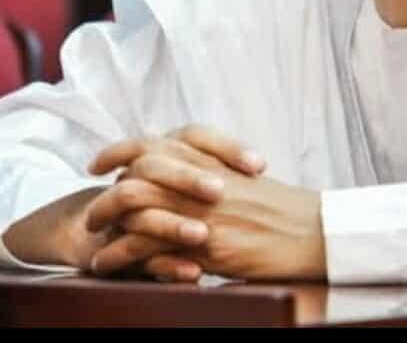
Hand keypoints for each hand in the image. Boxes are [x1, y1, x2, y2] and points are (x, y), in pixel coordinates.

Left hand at [85, 125, 325, 282]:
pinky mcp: (202, 242)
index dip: (119, 150)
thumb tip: (185, 178)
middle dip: (106, 193)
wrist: (313, 232)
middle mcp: (200, 178)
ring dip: (105, 223)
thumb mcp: (246, 181)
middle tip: (93, 212)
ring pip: (134, 206)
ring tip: (93, 242)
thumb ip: (212, 174)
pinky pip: (146, 245)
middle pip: (135, 172)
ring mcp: (199, 208)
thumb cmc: (285, 211)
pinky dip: (118, 255)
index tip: (98, 163)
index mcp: (211, 159)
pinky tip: (106, 265)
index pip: (154, 142)